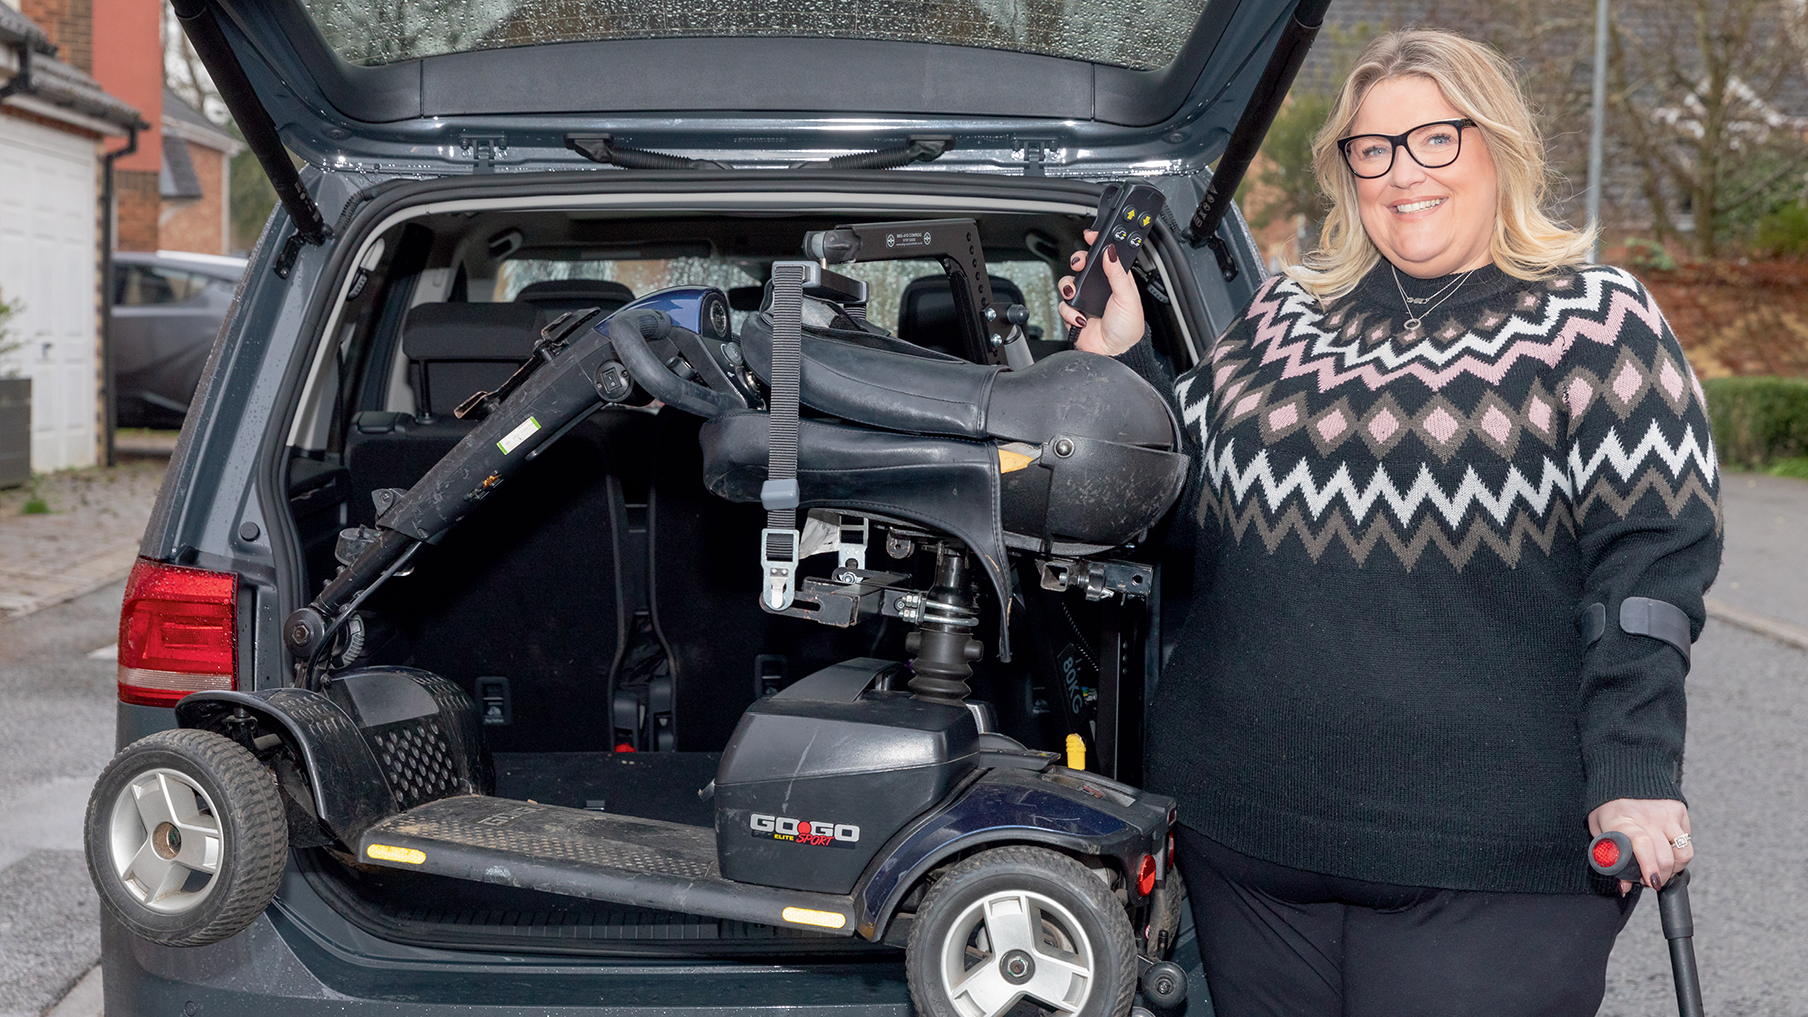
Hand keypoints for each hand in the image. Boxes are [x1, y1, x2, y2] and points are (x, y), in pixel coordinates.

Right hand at [1058, 230, 1145, 356]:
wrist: (1115, 353)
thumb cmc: (1128, 328)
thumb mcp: (1127, 297)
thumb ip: (1117, 273)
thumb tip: (1110, 251)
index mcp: (1116, 281)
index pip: (1104, 256)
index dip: (1097, 244)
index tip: (1091, 236)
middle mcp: (1099, 288)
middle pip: (1082, 266)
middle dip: (1078, 262)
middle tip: (1079, 264)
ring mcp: (1085, 301)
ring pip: (1068, 283)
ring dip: (1069, 288)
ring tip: (1075, 295)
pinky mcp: (1074, 314)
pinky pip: (1063, 306)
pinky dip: (1069, 312)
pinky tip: (1081, 318)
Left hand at [1589, 798, 1692, 893]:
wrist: (1622, 775)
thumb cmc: (1609, 808)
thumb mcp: (1599, 831)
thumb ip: (1610, 858)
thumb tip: (1624, 887)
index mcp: (1621, 821)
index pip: (1641, 844)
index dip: (1649, 866)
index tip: (1650, 882)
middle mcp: (1646, 817)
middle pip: (1665, 856)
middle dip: (1661, 877)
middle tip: (1652, 881)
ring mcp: (1665, 813)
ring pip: (1683, 852)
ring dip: (1675, 868)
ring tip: (1663, 868)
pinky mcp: (1679, 810)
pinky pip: (1687, 840)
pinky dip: (1680, 852)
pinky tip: (1667, 849)